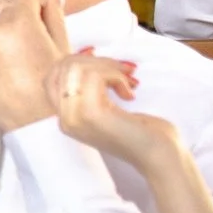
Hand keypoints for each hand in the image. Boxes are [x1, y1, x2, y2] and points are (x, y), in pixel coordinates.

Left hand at [0, 0, 70, 131]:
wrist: (39, 126)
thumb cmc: (58, 89)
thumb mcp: (64, 49)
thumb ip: (56, 17)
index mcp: (20, 22)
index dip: (37, 11)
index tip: (42, 27)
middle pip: (8, 14)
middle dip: (20, 25)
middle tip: (35, 50)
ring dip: (6, 40)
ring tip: (23, 65)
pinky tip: (10, 74)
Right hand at [48, 52, 169, 168]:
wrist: (160, 158)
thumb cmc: (144, 134)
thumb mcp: (108, 109)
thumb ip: (91, 90)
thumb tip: (87, 54)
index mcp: (67, 119)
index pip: (51, 77)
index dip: (75, 63)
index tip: (102, 64)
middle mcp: (64, 119)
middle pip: (62, 68)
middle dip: (93, 59)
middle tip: (120, 70)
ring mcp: (75, 116)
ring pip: (76, 68)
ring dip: (106, 66)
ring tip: (127, 80)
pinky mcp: (91, 112)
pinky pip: (94, 75)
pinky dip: (115, 75)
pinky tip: (129, 92)